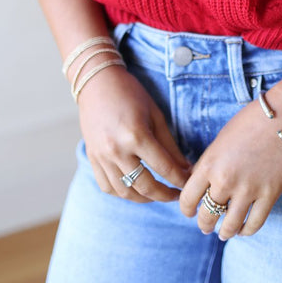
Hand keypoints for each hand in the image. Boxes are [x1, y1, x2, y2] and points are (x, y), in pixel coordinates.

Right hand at [77, 63, 192, 202]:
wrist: (97, 83)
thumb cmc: (130, 94)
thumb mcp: (156, 115)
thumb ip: (170, 145)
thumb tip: (185, 168)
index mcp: (136, 136)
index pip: (164, 168)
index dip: (180, 180)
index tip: (189, 184)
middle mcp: (117, 150)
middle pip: (145, 186)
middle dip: (165, 195)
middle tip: (177, 195)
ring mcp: (102, 157)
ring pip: (125, 192)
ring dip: (145, 199)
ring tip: (157, 194)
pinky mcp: (92, 158)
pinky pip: (107, 187)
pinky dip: (122, 193)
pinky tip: (135, 190)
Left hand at [180, 98, 281, 238]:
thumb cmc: (250, 122)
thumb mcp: (220, 141)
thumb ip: (209, 164)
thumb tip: (199, 183)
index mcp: (209, 164)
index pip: (188, 199)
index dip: (186, 209)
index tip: (190, 212)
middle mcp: (225, 180)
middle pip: (207, 215)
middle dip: (204, 224)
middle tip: (206, 226)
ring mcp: (248, 190)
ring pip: (229, 225)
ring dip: (224, 232)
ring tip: (224, 233)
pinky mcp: (269, 195)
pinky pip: (254, 223)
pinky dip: (246, 231)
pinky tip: (243, 229)